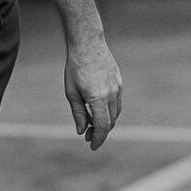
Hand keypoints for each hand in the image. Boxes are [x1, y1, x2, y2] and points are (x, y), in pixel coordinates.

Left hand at [65, 35, 122, 149]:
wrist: (87, 44)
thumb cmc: (75, 68)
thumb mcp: (71, 92)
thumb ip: (79, 113)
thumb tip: (82, 131)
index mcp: (98, 98)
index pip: (102, 126)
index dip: (98, 138)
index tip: (92, 147)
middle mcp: (111, 94)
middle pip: (110, 121)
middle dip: (100, 131)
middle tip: (88, 136)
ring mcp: (118, 88)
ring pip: (115, 113)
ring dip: (106, 121)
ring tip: (92, 124)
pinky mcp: (120, 82)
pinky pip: (117, 102)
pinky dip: (110, 110)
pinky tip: (99, 110)